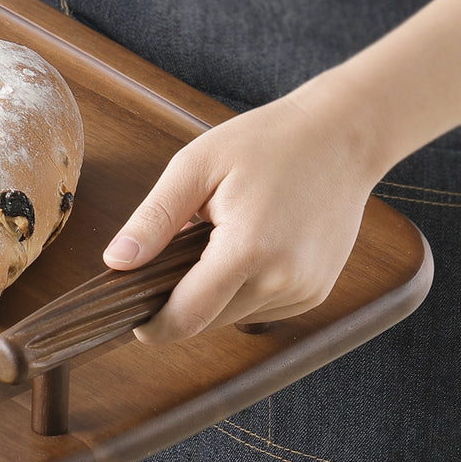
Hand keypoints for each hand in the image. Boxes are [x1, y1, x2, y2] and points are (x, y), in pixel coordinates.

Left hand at [102, 92, 378, 344]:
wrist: (343, 136)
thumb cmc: (268, 142)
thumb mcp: (195, 168)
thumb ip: (153, 220)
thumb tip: (117, 262)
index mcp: (248, 250)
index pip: (187, 317)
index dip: (153, 325)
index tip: (131, 316)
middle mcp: (283, 280)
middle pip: (208, 321)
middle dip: (179, 301)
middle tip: (169, 257)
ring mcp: (305, 290)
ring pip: (233, 316)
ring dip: (212, 294)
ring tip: (215, 240)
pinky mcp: (317, 291)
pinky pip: (261, 306)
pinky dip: (242, 288)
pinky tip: (245, 248)